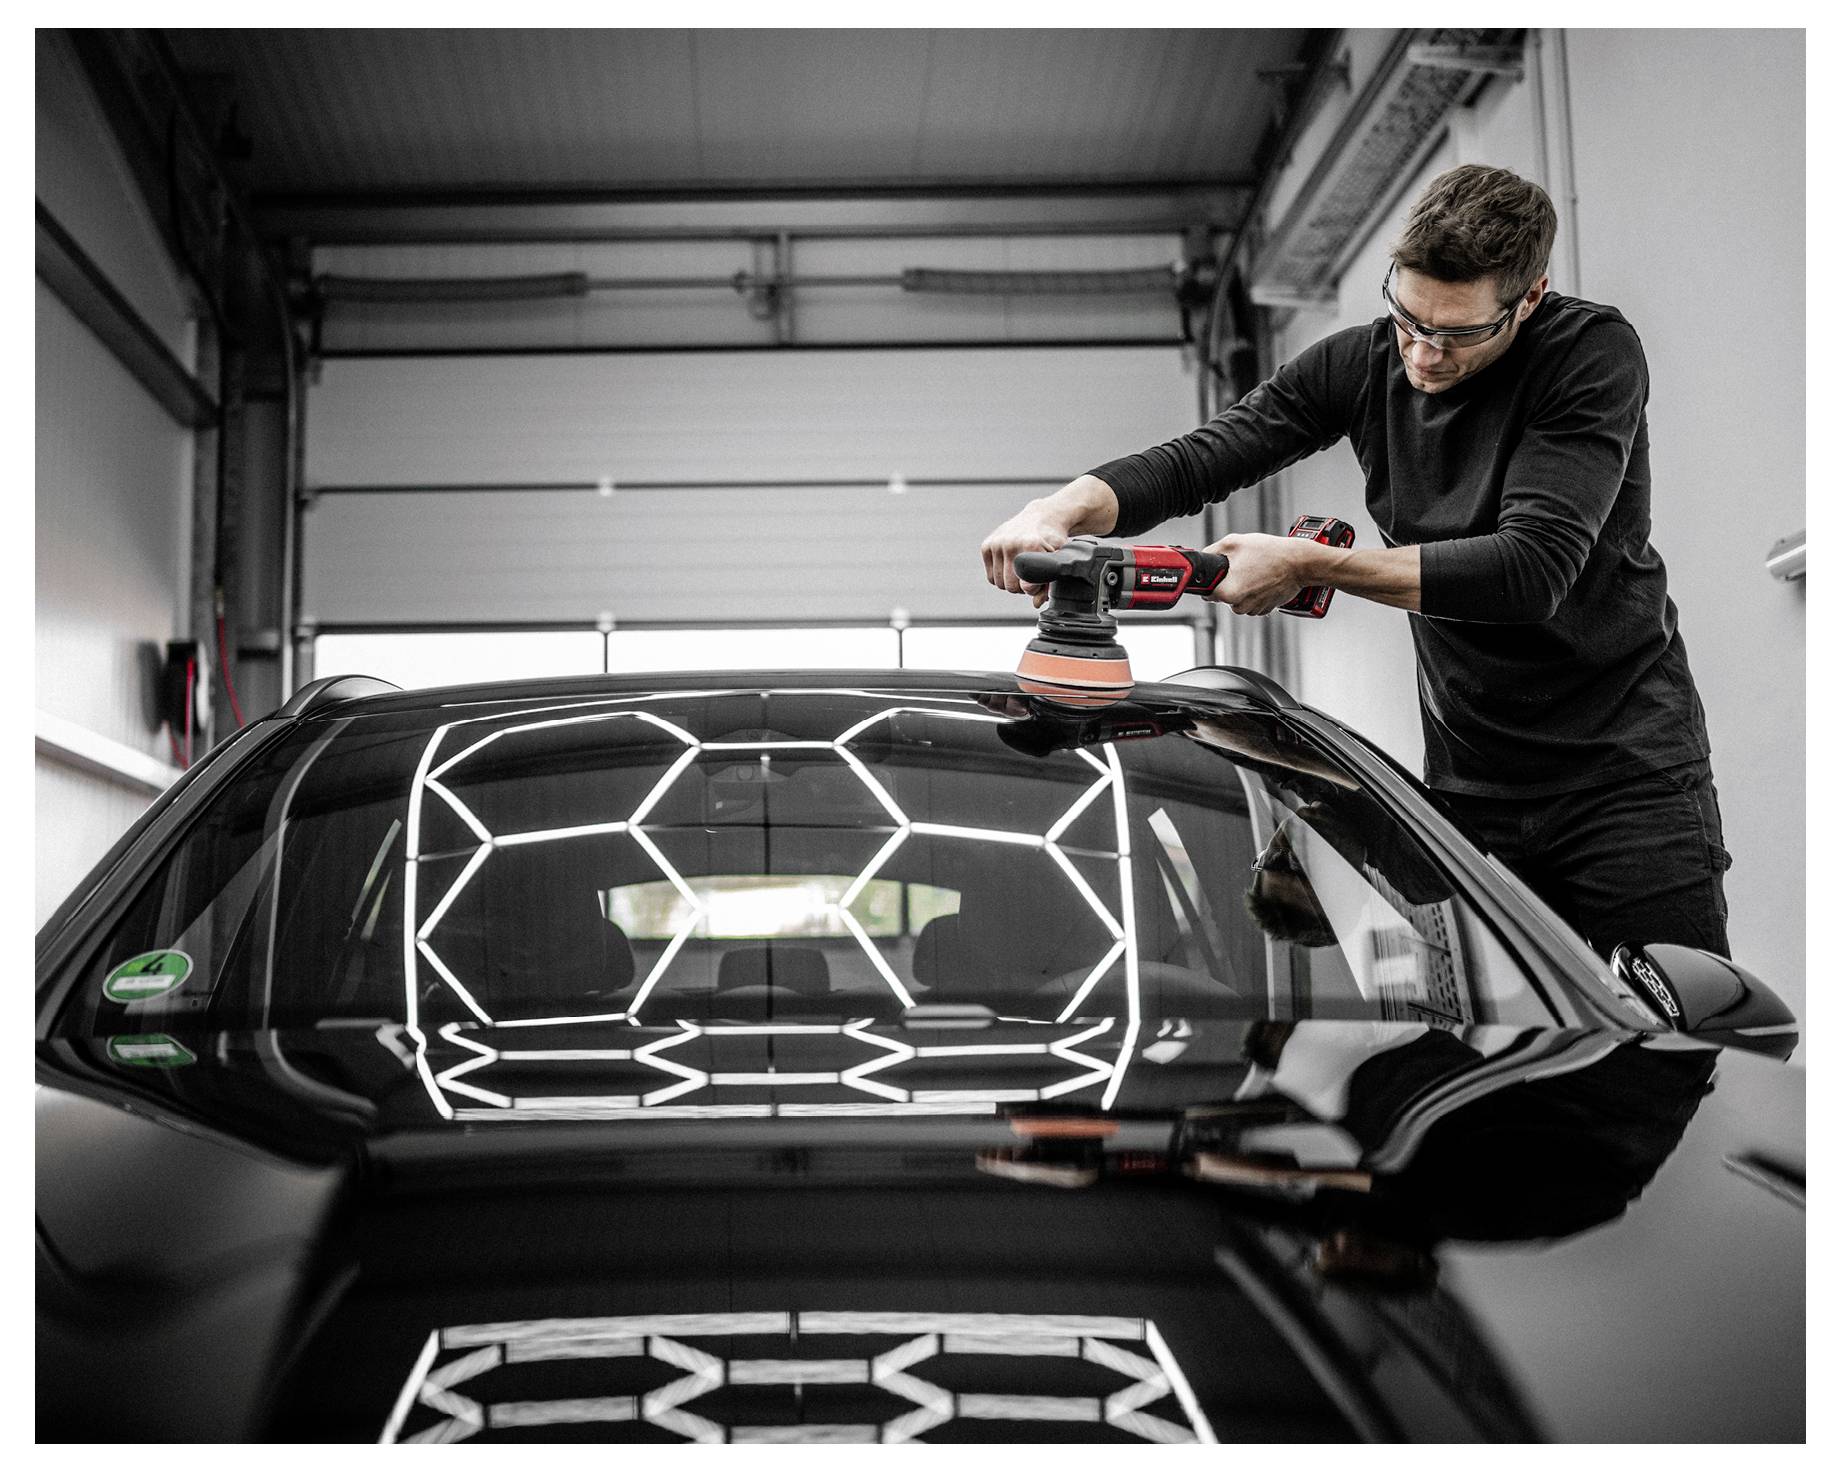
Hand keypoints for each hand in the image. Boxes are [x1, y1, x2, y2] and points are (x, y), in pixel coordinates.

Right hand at [981, 475, 1119, 603]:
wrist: (1042, 517)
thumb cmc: (1053, 542)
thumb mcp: (1057, 561)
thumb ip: (1049, 584)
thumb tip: (1036, 604)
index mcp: (1030, 545)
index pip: (1026, 586)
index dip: (1034, 589)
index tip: (1040, 580)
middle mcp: (1010, 543)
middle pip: (1010, 587)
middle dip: (1021, 587)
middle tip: (1031, 576)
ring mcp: (997, 543)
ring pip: (999, 584)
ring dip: (1011, 582)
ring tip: (1022, 570)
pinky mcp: (986, 545)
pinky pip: (990, 577)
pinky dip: (1001, 577)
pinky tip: (1011, 566)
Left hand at [1206, 532, 1312, 615]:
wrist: (1299, 562)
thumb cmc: (1270, 553)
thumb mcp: (1235, 542)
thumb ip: (1212, 551)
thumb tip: (1203, 556)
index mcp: (1228, 593)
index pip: (1207, 592)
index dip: (1213, 579)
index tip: (1221, 572)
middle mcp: (1239, 606)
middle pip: (1223, 596)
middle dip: (1229, 582)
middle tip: (1242, 566)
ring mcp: (1253, 610)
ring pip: (1238, 599)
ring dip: (1242, 587)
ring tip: (1255, 570)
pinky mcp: (1265, 609)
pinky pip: (1251, 601)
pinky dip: (1254, 592)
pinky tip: (1263, 578)